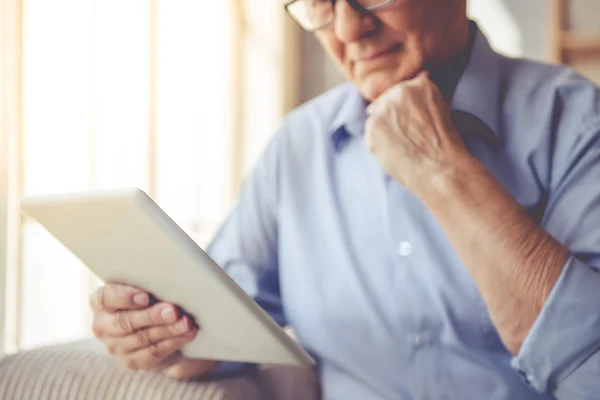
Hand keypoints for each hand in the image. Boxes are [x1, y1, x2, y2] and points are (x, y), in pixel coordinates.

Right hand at [90, 283, 216, 379]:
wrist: (152, 328)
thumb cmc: (147, 299)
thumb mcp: (142, 288)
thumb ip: (148, 283)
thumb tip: (169, 278)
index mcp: (101, 303)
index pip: (105, 298)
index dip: (124, 297)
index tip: (145, 296)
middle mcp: (103, 326)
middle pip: (125, 322)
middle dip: (152, 316)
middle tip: (172, 311)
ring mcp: (116, 346)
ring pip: (143, 338)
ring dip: (168, 330)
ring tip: (186, 322)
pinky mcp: (132, 361)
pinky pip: (153, 352)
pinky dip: (173, 342)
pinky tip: (187, 334)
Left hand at [365, 71, 468, 195]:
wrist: (441, 169)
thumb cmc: (446, 143)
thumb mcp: (442, 106)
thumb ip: (424, 91)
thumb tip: (418, 78)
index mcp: (416, 84)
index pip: (399, 90)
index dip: (403, 107)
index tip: (409, 120)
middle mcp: (396, 94)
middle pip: (384, 101)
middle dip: (391, 116)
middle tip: (406, 135)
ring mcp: (381, 113)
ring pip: (375, 118)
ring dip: (383, 129)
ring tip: (403, 144)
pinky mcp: (371, 132)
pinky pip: (370, 135)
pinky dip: (378, 143)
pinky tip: (395, 151)